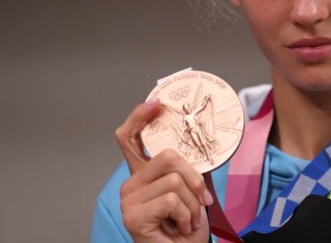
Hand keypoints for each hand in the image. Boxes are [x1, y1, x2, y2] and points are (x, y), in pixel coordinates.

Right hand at [115, 99, 212, 242]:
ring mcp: (128, 200)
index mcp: (141, 174)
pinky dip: (186, 214)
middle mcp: (130, 184)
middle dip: (194, 178)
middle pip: (168, 156)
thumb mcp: (189, 190)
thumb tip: (202, 141)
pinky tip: (180, 227)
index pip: (128, 137)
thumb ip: (186, 169)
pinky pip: (172, 199)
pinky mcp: (133, 216)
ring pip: (174, 179)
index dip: (139, 116)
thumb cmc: (185, 225)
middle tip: (200, 200)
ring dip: (192, 203)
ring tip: (187, 220)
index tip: (156, 104)